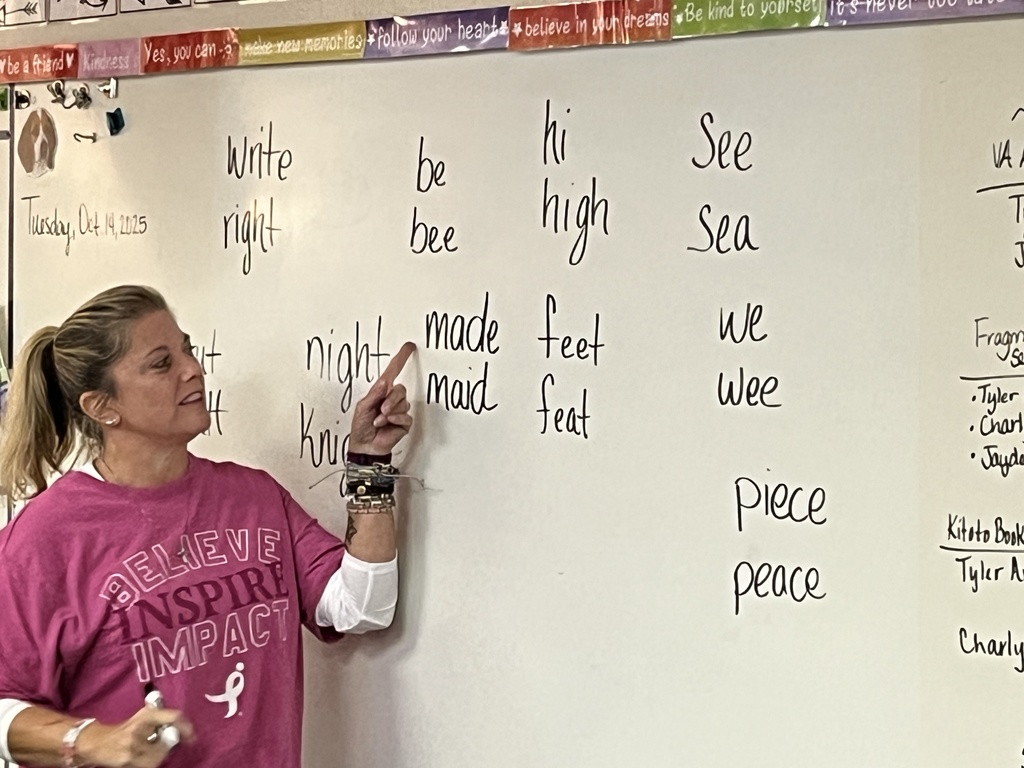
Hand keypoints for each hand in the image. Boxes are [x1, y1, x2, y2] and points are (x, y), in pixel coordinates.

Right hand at [77, 706, 194, 767]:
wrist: (96, 742)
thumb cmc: (123, 729)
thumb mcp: (141, 717)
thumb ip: (160, 719)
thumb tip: (182, 729)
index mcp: (146, 715)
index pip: (173, 716)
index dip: (186, 727)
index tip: (192, 737)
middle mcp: (140, 728)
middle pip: (168, 742)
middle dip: (170, 747)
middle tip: (166, 747)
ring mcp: (133, 746)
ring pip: (159, 757)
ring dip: (160, 757)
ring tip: (150, 753)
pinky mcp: (127, 760)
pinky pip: (148, 765)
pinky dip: (150, 764)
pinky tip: (144, 759)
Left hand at [349, 341, 415, 455]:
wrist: (366, 446)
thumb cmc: (361, 427)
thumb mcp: (363, 407)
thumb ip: (375, 394)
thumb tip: (385, 383)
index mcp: (381, 392)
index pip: (392, 372)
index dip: (400, 359)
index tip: (409, 347)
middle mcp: (391, 399)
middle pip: (400, 389)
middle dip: (391, 399)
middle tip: (382, 409)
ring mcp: (399, 411)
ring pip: (403, 403)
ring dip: (390, 412)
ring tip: (380, 420)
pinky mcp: (404, 422)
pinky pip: (405, 416)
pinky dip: (395, 420)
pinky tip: (387, 424)